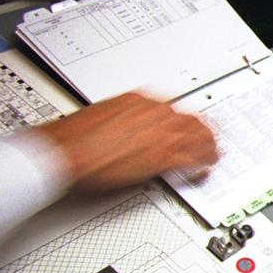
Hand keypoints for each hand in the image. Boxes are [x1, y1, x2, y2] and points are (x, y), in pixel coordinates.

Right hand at [36, 93, 217, 191]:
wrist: (60, 152)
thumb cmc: (71, 140)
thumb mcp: (102, 118)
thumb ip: (123, 122)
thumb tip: (130, 131)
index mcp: (139, 100)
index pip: (175, 109)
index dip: (187, 121)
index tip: (191, 129)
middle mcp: (154, 112)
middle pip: (193, 120)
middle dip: (205, 133)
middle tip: (211, 144)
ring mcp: (160, 134)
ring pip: (199, 138)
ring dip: (209, 149)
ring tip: (212, 158)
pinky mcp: (160, 157)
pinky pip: (192, 160)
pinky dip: (201, 165)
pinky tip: (202, 171)